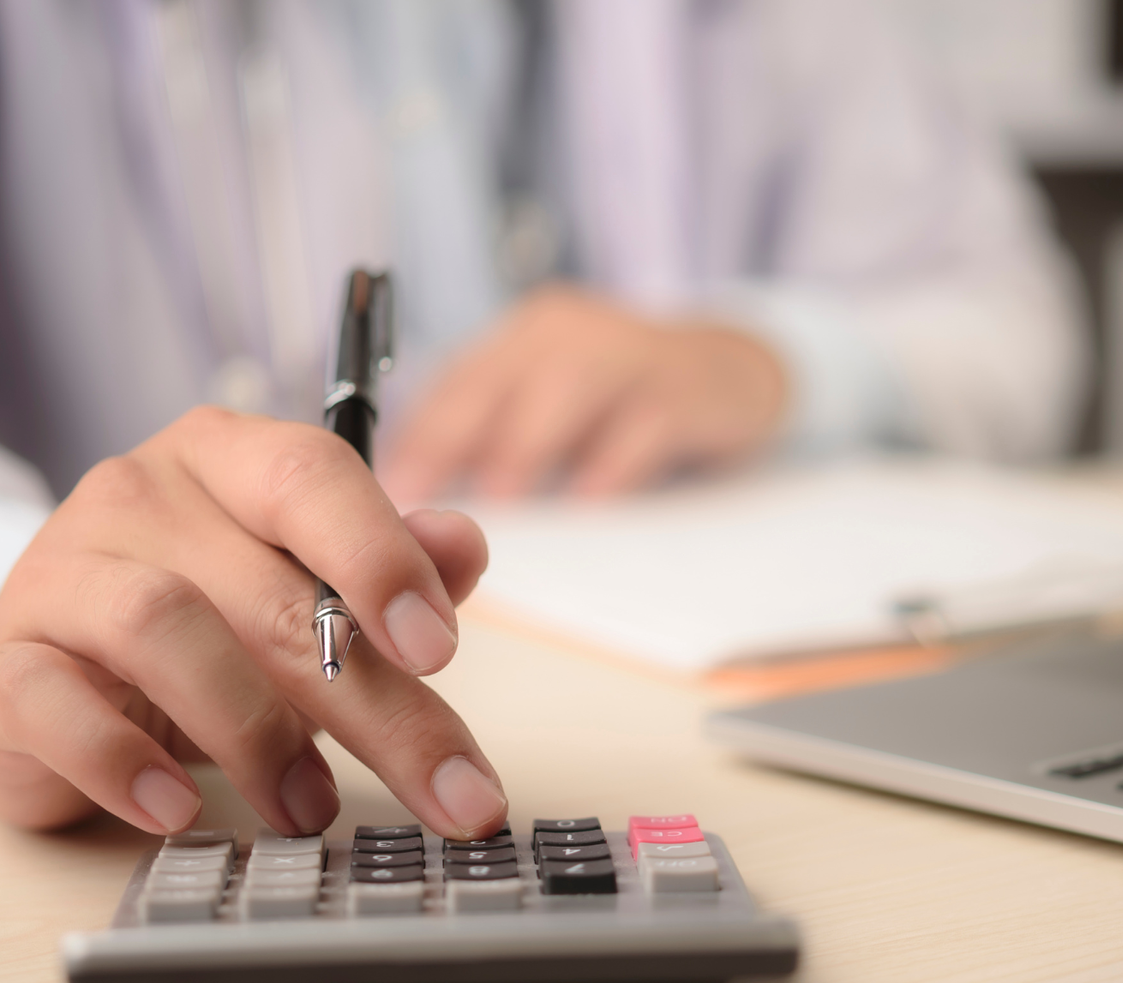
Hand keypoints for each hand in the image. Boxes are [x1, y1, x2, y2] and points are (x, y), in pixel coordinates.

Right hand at [0, 407, 506, 838]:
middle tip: (445, 792)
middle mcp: (141, 493)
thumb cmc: (200, 628)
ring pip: (166, 629)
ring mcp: (62, 571)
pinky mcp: (6, 662)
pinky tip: (176, 810)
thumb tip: (462, 545)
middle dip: (373, 705)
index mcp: (230, 457)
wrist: (38, 670)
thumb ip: (387, 570)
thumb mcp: (303, 590)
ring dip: (256, 735)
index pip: (311, 474)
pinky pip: (58, 706)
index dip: (382, 557)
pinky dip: (124, 764)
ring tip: (306, 807)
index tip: (440, 650)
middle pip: (273, 592)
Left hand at [383, 286, 787, 500]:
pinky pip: (643, 420)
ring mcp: (630, 350)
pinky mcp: (686, 386)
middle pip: (497, 377)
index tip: (387, 491)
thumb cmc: (625, 406)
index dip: (417, 436)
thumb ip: (499, 442)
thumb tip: (428, 512)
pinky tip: (590, 501)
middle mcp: (567, 331)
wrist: (736, 375)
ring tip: (500, 503)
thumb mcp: (555, 411)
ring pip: (565, 389)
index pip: (455, 381)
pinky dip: (613, 461)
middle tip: (423, 501)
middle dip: (453, 438)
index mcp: (524, 338)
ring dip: (526, 446)